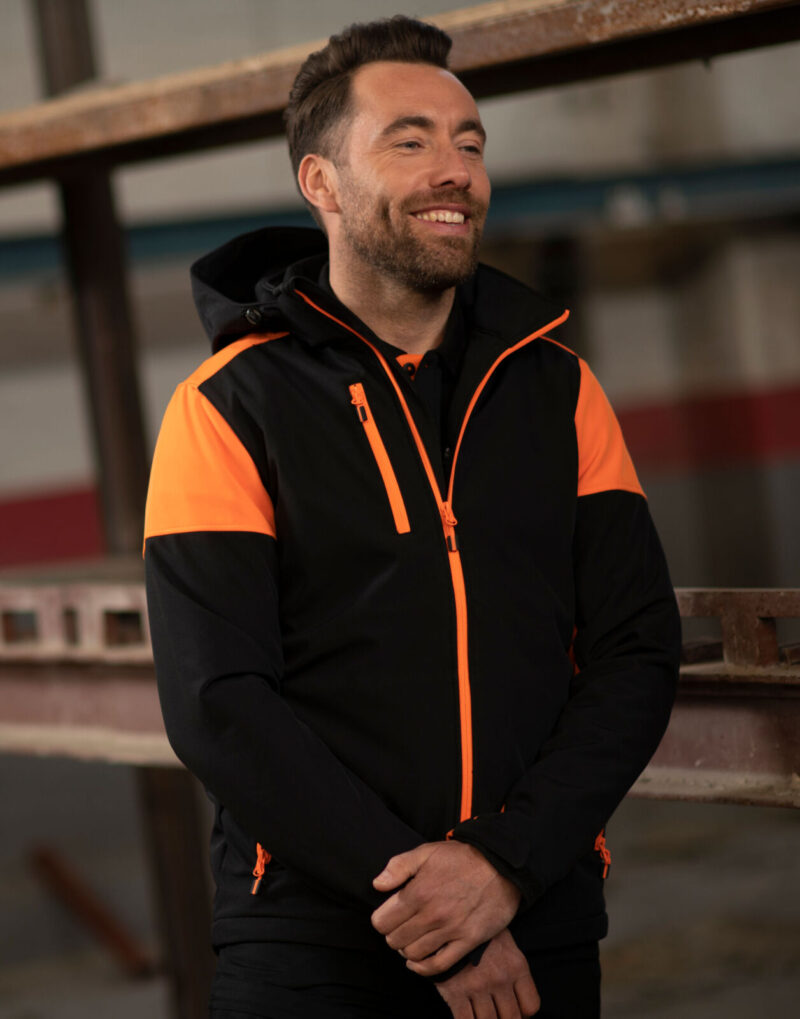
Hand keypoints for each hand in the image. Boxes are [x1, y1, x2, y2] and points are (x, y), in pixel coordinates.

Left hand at [371, 841, 520, 975]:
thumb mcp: (427, 851)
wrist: (502, 866)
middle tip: (400, 928)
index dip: (381, 920)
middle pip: (395, 940)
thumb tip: (377, 884)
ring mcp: (451, 930)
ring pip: (414, 954)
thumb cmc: (463, 857)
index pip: (382, 921)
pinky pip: (439, 965)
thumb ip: (398, 866)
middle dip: (393, 935)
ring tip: (412, 940)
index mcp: (418, 891)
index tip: (388, 916)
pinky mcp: (468, 941)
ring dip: (407, 950)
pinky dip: (424, 968)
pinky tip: (418, 962)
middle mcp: (432, 914)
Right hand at [436, 929, 539, 1018]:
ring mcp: (477, 986)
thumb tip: (516, 995)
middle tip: (496, 1011)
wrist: (448, 918)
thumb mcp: (504, 941)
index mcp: (516, 965)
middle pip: (511, 1018)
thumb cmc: (478, 931)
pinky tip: (464, 1012)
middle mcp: (500, 978)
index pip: (530, 1005)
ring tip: (480, 1010)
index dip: (523, 1012)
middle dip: (504, 1018)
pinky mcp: (455, 992)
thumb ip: (513, 968)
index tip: (514, 1009)